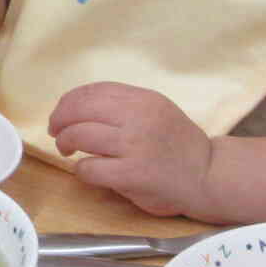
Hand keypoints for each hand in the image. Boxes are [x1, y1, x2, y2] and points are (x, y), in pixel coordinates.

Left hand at [47, 82, 214, 218]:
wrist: (208, 175)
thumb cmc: (176, 144)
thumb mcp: (155, 111)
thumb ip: (122, 106)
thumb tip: (75, 106)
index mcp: (144, 99)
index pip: (93, 91)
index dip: (68, 102)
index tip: (61, 113)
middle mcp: (139, 118)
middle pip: (79, 109)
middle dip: (59, 120)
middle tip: (56, 132)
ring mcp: (136, 146)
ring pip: (79, 136)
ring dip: (65, 143)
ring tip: (68, 150)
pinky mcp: (132, 174)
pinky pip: (89, 167)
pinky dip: (81, 169)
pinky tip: (88, 171)